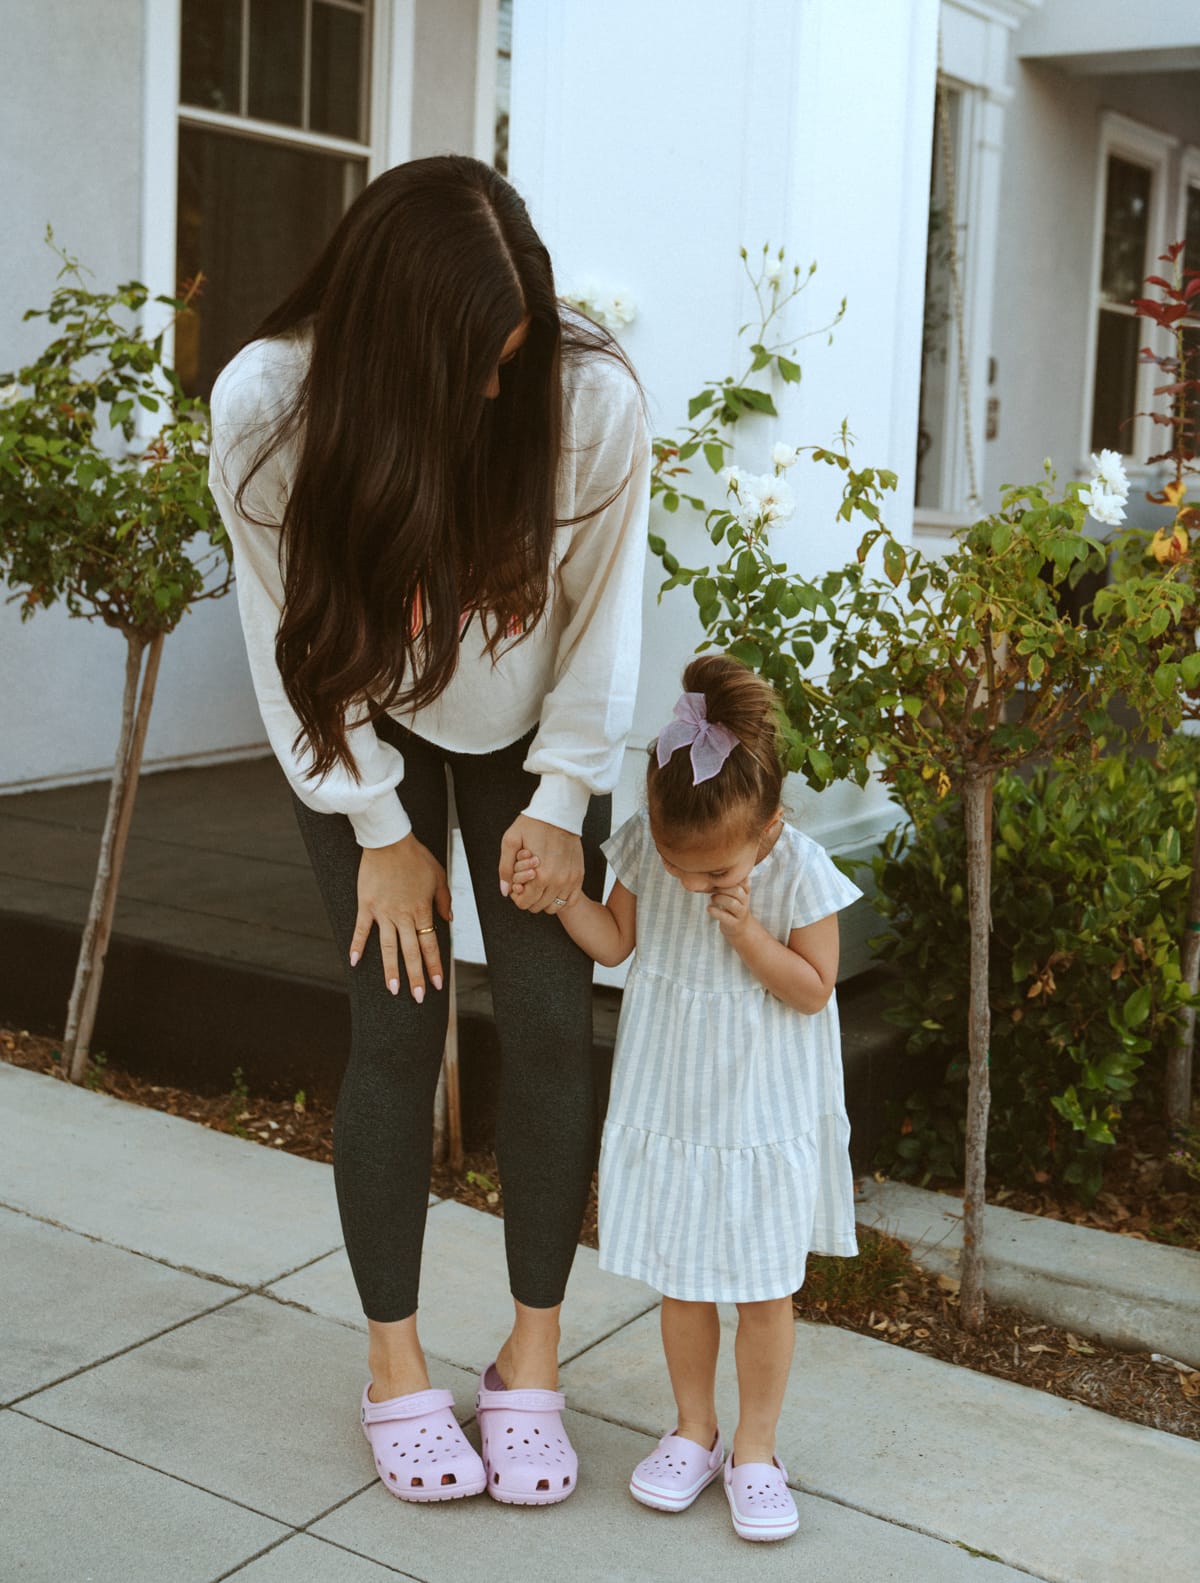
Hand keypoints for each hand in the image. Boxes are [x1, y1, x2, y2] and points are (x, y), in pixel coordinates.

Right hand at [351, 833, 452, 1000]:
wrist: (388, 841)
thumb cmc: (416, 857)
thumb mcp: (438, 876)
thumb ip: (443, 900)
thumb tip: (449, 919)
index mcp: (421, 910)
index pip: (430, 944)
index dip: (434, 965)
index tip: (438, 983)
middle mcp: (402, 915)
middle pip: (410, 952)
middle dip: (415, 977)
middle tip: (419, 997)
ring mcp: (383, 912)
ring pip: (388, 947)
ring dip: (391, 970)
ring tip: (392, 990)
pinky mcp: (366, 905)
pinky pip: (362, 930)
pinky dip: (357, 946)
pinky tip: (354, 963)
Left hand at [499, 816, 583, 913]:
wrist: (559, 811)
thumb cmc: (534, 823)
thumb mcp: (510, 841)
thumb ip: (505, 868)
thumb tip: (505, 891)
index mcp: (541, 875)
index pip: (525, 903)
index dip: (517, 897)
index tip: (517, 885)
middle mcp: (558, 881)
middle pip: (539, 906)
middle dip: (529, 898)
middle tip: (526, 883)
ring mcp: (571, 879)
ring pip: (555, 906)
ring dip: (544, 900)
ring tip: (539, 884)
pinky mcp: (579, 875)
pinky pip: (571, 900)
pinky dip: (561, 899)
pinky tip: (553, 888)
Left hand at [707, 879, 752, 941]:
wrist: (741, 928)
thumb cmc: (734, 906)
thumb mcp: (735, 893)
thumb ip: (729, 882)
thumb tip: (713, 867)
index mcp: (745, 892)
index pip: (744, 881)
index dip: (733, 878)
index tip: (721, 877)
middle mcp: (745, 901)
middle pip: (737, 891)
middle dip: (723, 888)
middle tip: (713, 888)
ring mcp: (741, 913)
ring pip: (732, 903)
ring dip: (720, 899)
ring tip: (712, 898)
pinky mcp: (734, 924)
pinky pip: (725, 917)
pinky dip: (716, 912)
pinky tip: (709, 908)